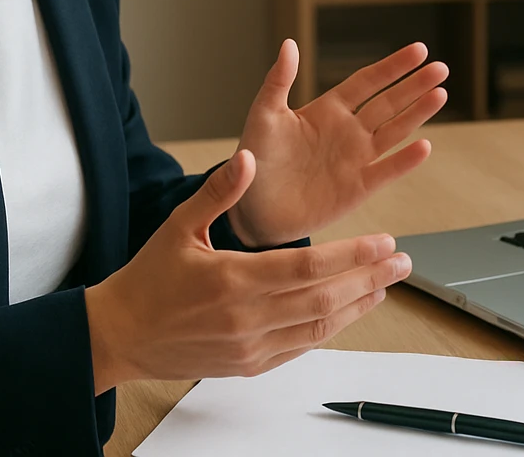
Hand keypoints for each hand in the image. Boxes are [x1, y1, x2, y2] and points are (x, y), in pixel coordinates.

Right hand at [84, 149, 412, 392]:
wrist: (120, 335)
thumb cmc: (148, 278)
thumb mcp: (179, 226)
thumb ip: (219, 192)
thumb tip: (249, 158)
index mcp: (233, 279)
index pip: (308, 267)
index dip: (351, 255)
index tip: (383, 241)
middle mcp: (247, 317)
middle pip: (324, 298)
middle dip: (370, 278)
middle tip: (402, 262)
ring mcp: (250, 346)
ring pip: (320, 326)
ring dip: (360, 305)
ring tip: (387, 285)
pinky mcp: (249, 365)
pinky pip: (302, 346)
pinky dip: (332, 328)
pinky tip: (351, 311)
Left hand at [227, 40, 444, 246]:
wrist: (252, 209)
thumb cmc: (256, 159)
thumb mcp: (264, 115)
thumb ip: (278, 81)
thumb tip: (289, 43)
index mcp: (328, 110)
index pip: (368, 82)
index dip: (393, 66)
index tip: (419, 50)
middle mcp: (348, 131)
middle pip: (389, 103)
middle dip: (415, 85)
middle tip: (441, 68)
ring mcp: (355, 160)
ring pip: (394, 132)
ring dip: (417, 114)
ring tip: (440, 94)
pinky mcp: (357, 189)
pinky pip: (386, 172)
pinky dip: (405, 161)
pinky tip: (424, 146)